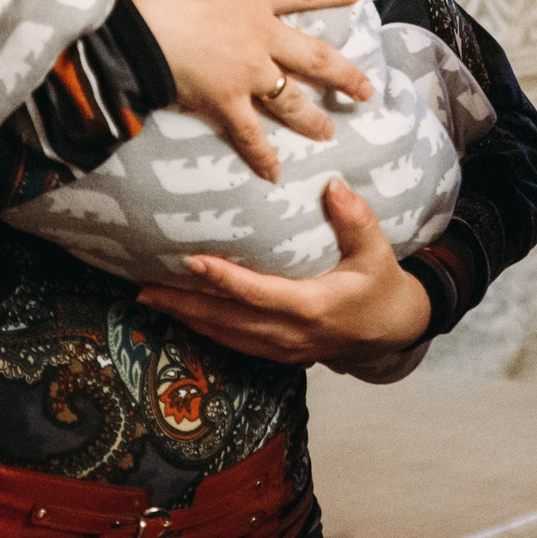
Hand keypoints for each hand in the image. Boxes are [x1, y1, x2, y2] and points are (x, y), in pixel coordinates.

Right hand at [121, 0, 372, 181]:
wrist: (139, 29)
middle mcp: (262, 38)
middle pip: (314, 57)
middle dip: (343, 74)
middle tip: (366, 89)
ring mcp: (248, 74)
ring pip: (291, 100)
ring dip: (312, 117)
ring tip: (329, 131)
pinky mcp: (227, 103)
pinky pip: (250, 135)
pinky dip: (261, 156)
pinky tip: (274, 174)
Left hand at [136, 177, 431, 364]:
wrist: (391, 331)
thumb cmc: (381, 286)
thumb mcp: (377, 251)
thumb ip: (355, 218)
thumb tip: (332, 184)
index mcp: (313, 307)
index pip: (258, 294)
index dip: (224, 279)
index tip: (192, 260)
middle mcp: (291, 333)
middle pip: (228, 320)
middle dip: (184, 303)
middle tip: (145, 287)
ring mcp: (282, 348)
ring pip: (224, 335)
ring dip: (186, 317)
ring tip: (150, 299)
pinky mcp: (278, 353)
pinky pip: (233, 342)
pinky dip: (204, 329)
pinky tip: (181, 314)